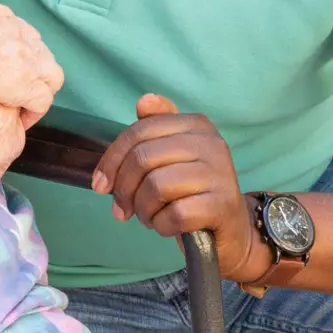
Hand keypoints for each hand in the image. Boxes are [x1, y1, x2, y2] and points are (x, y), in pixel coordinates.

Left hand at [91, 94, 265, 282]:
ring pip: (156, 186)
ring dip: (143, 210)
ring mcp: (219, 173)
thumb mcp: (173, 157)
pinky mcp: (222, 205)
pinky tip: (165, 226)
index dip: (112, 160)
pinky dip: (161, 225)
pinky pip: (174, 214)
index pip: (139, 132)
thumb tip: (143, 102)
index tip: (100, 184)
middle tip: (122, 209)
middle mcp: (211, 143)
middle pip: (143, 158)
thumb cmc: (193, 191)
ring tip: (148, 217)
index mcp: (196, 124)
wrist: (231, 231)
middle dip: (124, 189)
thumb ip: (155, 129)